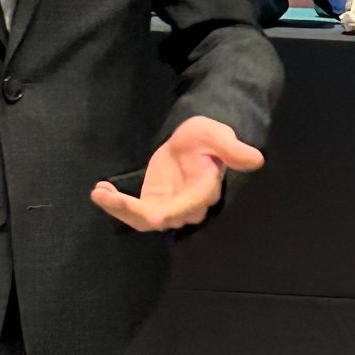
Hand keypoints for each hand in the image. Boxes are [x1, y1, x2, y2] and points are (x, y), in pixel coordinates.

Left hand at [90, 117, 265, 234]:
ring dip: (118, 209)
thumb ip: (232, 148)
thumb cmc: (208, 136)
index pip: (184, 209)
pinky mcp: (155, 202)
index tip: (140, 206)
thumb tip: (256, 160)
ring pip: (142, 219)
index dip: (162, 212)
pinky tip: (100, 189)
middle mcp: (187, 206)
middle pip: (158, 219)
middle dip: (128, 210)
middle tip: (103, 193)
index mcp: (204, 191)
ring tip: (98, 192)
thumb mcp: (218, 135)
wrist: (197, 140)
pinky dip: (116, 204)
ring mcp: (169, 207)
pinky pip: (134, 211)